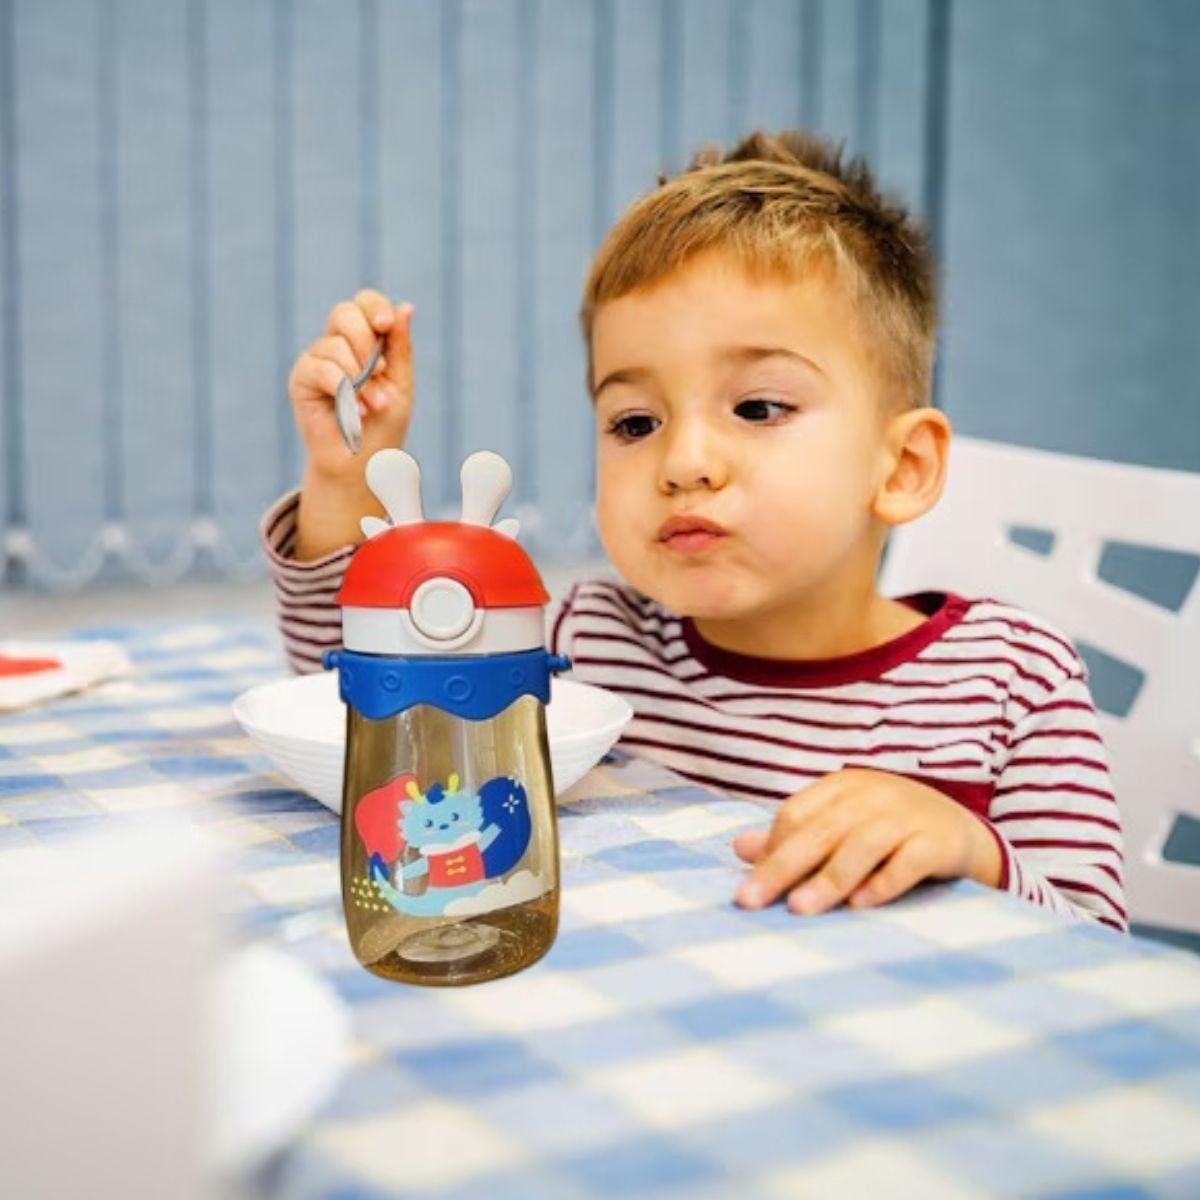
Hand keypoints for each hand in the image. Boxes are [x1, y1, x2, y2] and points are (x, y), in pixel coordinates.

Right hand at [289, 289, 414, 479]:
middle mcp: (337, 344)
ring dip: (360, 378)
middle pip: (343, 312)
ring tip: (373, 406)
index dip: (375, 308)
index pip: (364, 303)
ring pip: (334, 345)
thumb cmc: (384, 423)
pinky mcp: (301, 380)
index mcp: (364, 339)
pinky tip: (356, 411)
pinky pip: (320, 368)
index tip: (386, 325)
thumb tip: (405, 306)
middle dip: (366, 341)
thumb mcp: (400, 382)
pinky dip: (342, 389)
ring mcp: (317, 360)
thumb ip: (399, 347)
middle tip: (378, 372)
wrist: (364, 462)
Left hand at [732, 768, 1001, 914]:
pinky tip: (860, 905)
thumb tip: (739, 848)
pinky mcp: (938, 840)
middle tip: (751, 900)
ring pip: (861, 846)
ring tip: (800, 909)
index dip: (771, 850)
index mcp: (841, 787)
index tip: (750, 887)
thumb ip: (795, 837)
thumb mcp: (841, 825)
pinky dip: (884, 882)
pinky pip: (908, 861)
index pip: (795, 814)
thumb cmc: (888, 830)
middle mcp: (872, 795)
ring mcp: (907, 816)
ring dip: (829, 879)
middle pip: (819, 831)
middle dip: (782, 867)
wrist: (961, 831)